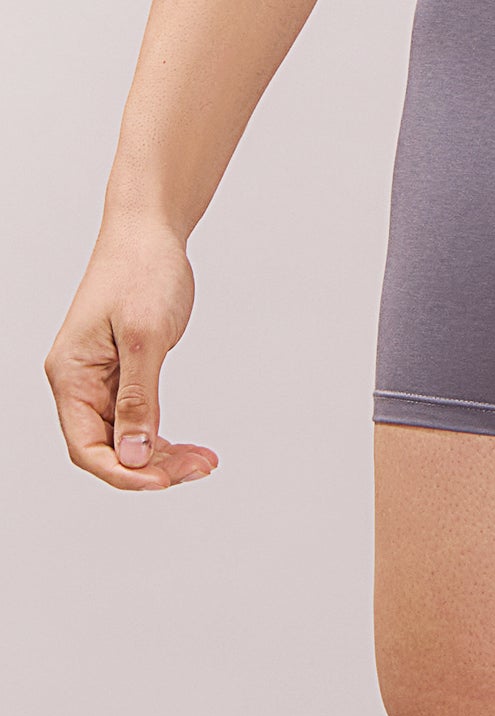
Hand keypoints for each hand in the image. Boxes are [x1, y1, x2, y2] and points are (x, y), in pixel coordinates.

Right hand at [44, 221, 218, 488]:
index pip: (86, 446)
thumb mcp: (145, 337)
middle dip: (151, 466)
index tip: (165, 482)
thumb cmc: (142, 272)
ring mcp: (99, 377)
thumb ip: (137, 398)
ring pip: (122, 436)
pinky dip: (159, 433)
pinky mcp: (122, 370)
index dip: (123, 472)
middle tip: (201, 467)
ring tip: (203, 460)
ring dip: (160, 454)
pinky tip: (185, 445)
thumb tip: (132, 453)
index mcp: (71, 375)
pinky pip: (134, 416)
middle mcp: (78, 381)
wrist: (149, 233)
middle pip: (106, 447)